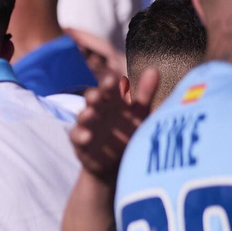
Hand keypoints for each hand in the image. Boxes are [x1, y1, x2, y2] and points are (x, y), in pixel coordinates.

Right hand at [71, 68, 158, 183]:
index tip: (113, 79)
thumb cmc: (128, 131)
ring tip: (89, 113)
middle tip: (97, 94)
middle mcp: (98, 110)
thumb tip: (154, 69)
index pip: (110, 87)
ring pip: (83, 116)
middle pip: (93, 99)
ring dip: (85, 114)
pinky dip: (81, 136)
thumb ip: (145, 93)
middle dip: (94, 95)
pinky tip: (87, 137)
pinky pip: (77, 136)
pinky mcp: (80, 141)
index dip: (110, 83)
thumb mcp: (139, 112)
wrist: (116, 161)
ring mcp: (87, 125)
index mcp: (113, 100)